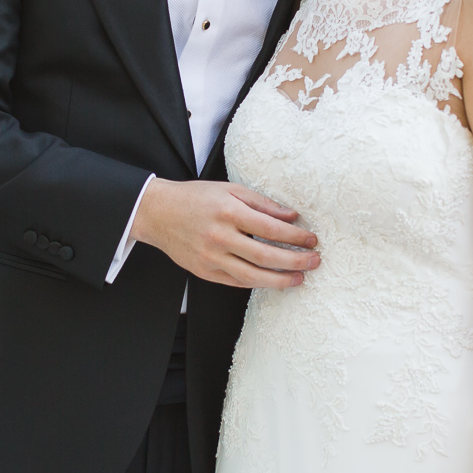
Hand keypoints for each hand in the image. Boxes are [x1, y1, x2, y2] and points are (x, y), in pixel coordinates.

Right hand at [131, 178, 319, 288]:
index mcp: (229, 212)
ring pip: (252, 277)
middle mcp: (220, 237)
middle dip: (295, 261)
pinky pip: (236, 282)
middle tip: (314, 261)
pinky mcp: (204, 272)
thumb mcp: (230, 189)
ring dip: (280, 280)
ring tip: (299, 278)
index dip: (296, 237)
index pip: (272, 230)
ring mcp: (211, 258)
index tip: (312, 240)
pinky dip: (257, 283)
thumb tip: (291, 217)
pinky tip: (272, 280)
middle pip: (266, 256)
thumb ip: (262, 203)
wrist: (158, 213)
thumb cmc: (196, 197)